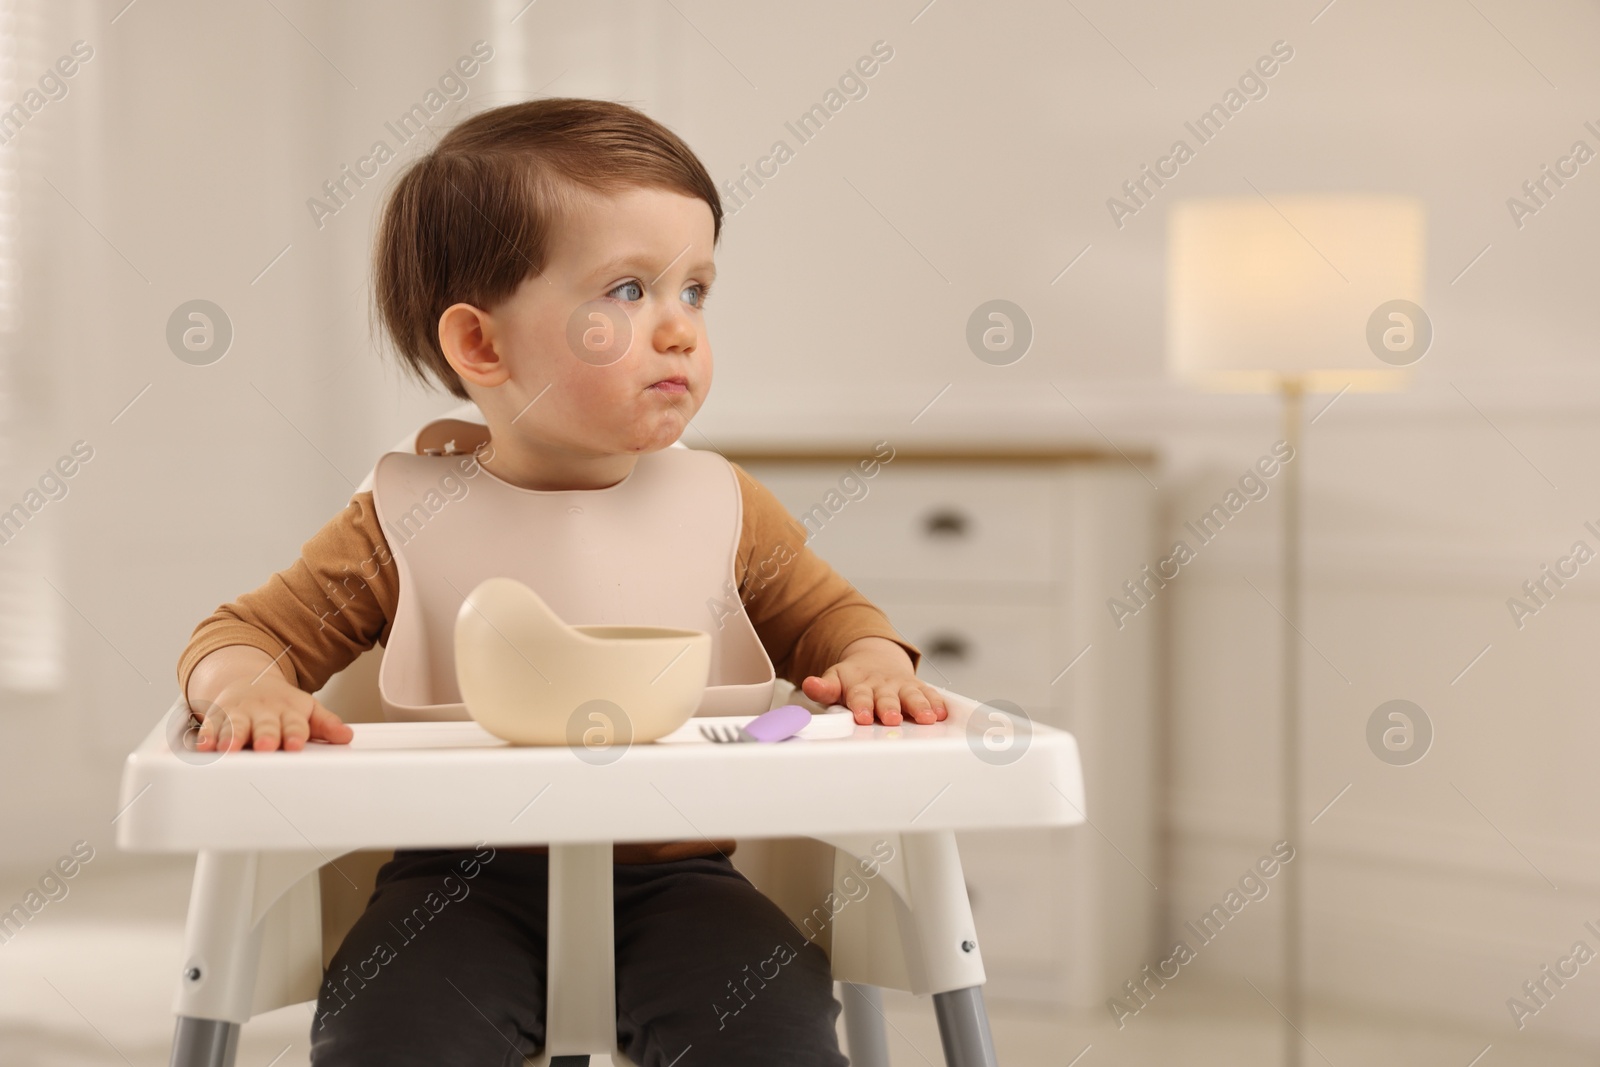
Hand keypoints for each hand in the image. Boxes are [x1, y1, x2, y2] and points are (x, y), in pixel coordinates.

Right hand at [192, 671, 352, 752]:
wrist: (250, 682)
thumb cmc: (282, 704)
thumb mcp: (307, 709)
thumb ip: (326, 724)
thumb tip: (346, 736)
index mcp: (289, 710)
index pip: (294, 723)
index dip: (295, 733)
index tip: (297, 744)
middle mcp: (263, 711)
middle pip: (264, 725)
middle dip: (265, 735)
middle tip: (265, 747)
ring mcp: (239, 713)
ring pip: (235, 725)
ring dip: (231, 736)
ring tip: (229, 748)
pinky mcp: (218, 718)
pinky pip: (210, 727)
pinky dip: (206, 736)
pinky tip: (204, 746)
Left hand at [800, 636, 948, 726]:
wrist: (876, 660)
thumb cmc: (855, 679)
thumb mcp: (836, 680)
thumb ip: (824, 688)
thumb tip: (810, 685)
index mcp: (860, 685)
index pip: (859, 696)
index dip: (861, 706)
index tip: (862, 716)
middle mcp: (882, 686)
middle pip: (887, 698)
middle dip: (891, 708)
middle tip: (892, 718)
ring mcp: (902, 687)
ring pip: (912, 696)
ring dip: (919, 706)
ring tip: (926, 717)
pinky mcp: (919, 688)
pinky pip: (930, 694)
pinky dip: (937, 703)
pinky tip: (943, 712)